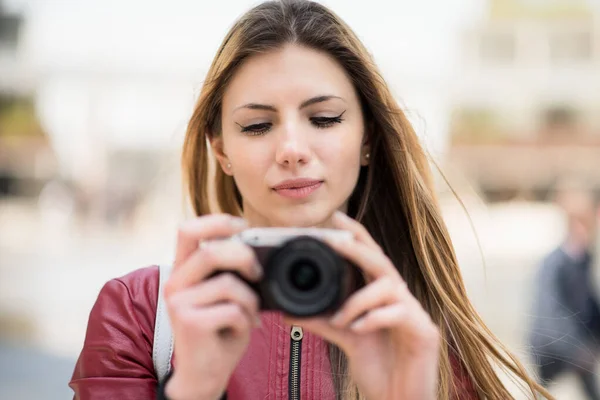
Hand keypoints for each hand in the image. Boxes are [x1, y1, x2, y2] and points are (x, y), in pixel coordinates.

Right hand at [163, 214, 261, 399]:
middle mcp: (175, 282)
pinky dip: (248, 319)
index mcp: (183, 270)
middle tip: (258, 275)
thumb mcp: (225, 294)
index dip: (216, 221)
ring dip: (251, 299)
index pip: (188, 230)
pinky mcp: (189, 323)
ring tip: (252, 313)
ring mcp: (179, 303)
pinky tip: (245, 328)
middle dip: (245, 259)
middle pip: (212, 253)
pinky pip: (232, 310)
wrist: (203, 374)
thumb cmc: (219, 331)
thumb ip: (230, 270)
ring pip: (227, 283)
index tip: (243, 226)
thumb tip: (255, 249)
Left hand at [285, 212, 439, 399]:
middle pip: (381, 261)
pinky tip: (358, 329)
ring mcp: (414, 313)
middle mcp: (400, 298)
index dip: (355, 235)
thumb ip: (322, 322)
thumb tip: (289, 312)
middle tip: (333, 239)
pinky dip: (373, 318)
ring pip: (388, 286)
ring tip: (341, 320)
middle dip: (356, 247)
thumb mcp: (345, 338)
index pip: (370, 257)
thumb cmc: (379, 366)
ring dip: (358, 300)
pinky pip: (399, 313)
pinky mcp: (423, 332)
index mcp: (382, 296)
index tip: (335, 219)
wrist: (400, 399)